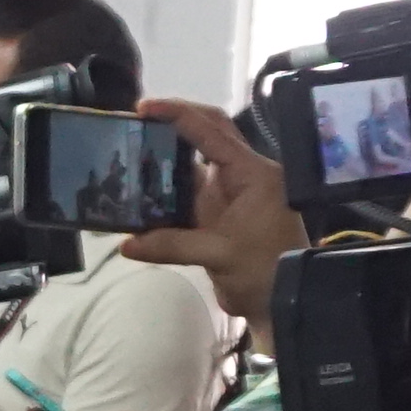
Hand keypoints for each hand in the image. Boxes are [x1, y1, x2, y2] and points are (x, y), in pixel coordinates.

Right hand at [124, 98, 300, 325]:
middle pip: (209, 133)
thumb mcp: (219, 254)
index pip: (213, 132)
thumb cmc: (264, 270)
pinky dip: (167, 186)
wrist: (284, 303)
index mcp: (253, 174)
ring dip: (168, 153)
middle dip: (177, 120)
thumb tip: (125, 245)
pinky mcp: (220, 213)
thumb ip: (171, 245)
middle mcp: (243, 176)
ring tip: (134, 146)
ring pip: (197, 161)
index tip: (145, 108)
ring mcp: (231, 193)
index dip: (179, 114)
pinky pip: (190, 190)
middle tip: (139, 119)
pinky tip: (142, 187)